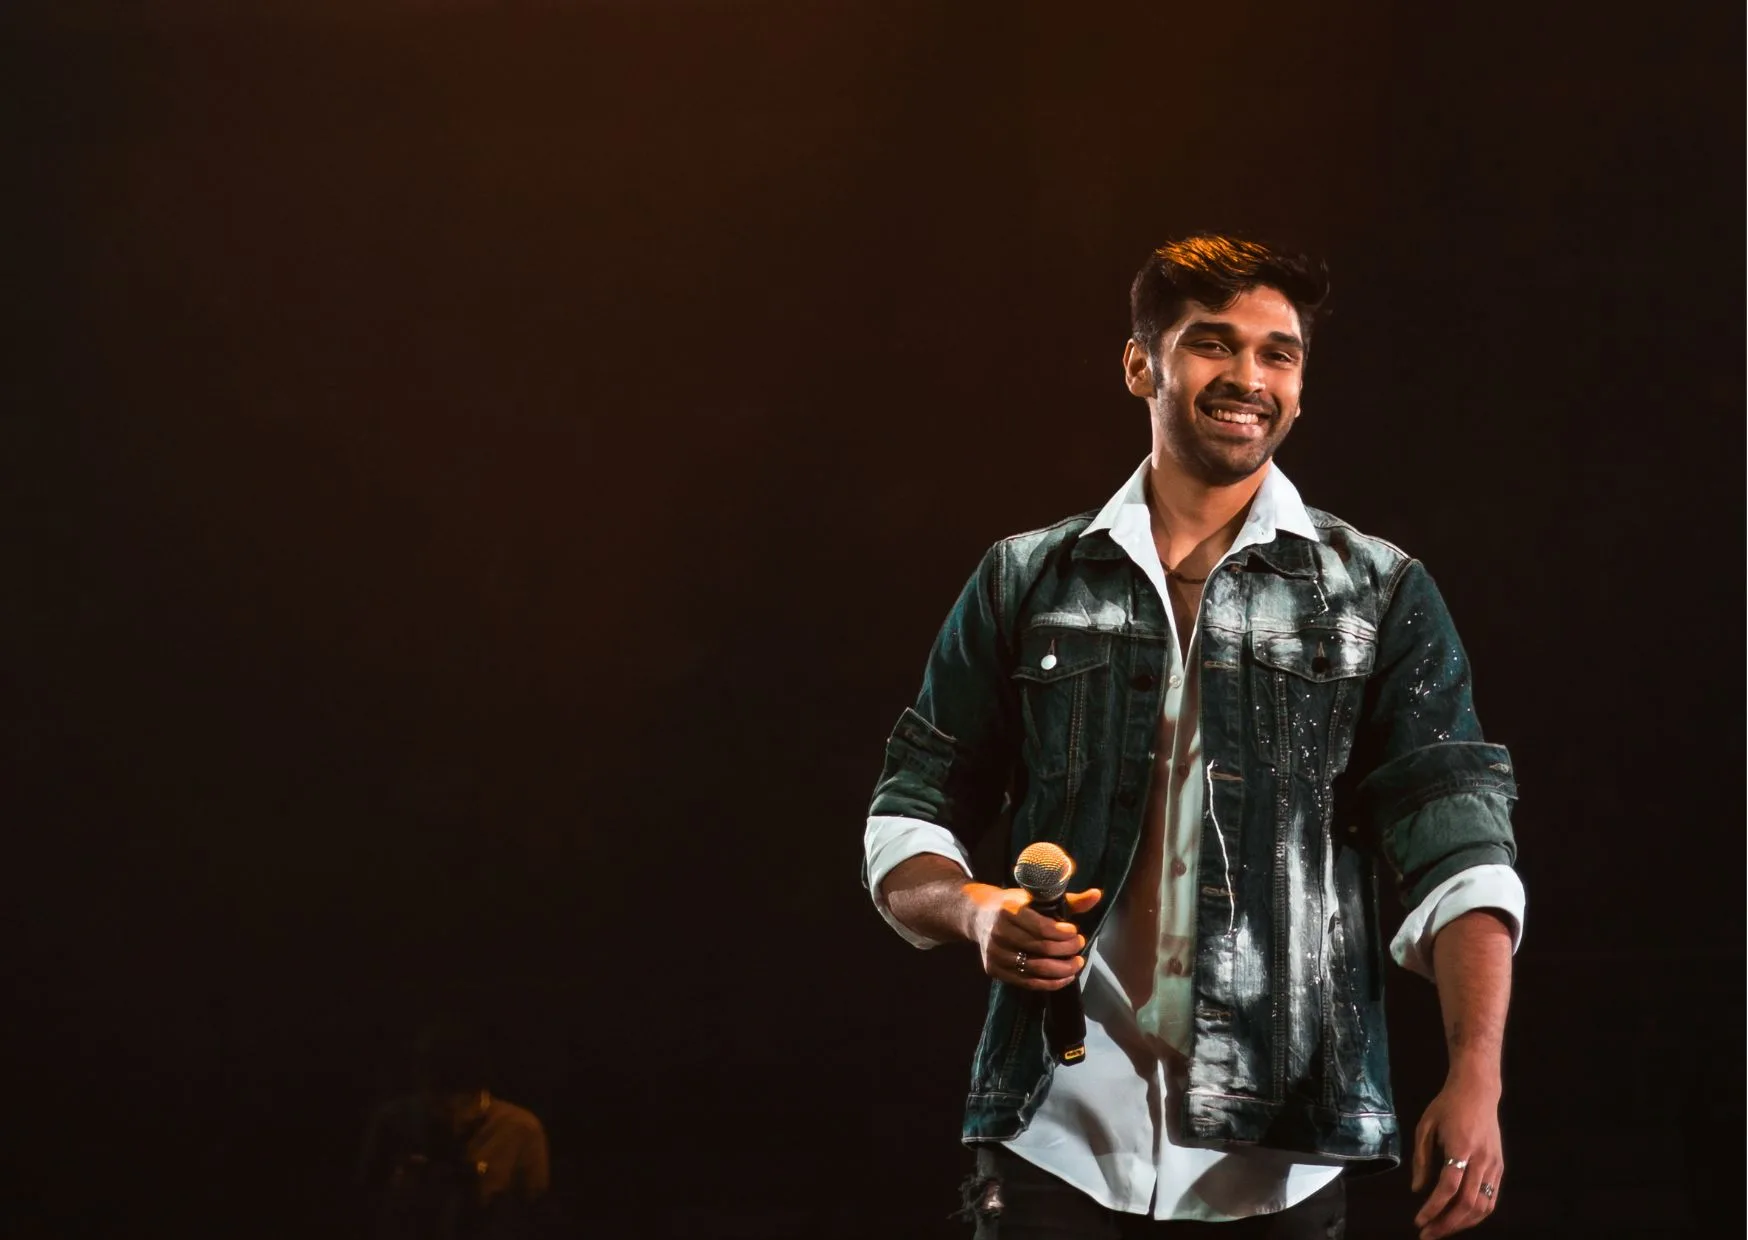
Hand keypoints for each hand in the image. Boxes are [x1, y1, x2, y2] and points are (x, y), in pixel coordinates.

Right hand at [967, 885, 1101, 990]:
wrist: (978, 915)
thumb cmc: (1014, 904)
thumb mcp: (1036, 897)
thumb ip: (1068, 899)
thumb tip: (1097, 895)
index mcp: (1008, 910)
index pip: (1041, 927)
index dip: (1062, 933)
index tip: (1075, 932)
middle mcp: (999, 932)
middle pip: (1040, 948)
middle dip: (1066, 949)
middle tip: (1080, 945)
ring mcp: (995, 953)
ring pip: (1035, 969)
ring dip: (1062, 969)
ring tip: (1077, 963)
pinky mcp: (994, 969)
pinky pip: (1026, 982)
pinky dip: (1050, 983)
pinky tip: (1065, 977)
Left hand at [1410, 1076, 1503, 1238]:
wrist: (1478, 1091)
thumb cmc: (1448, 1106)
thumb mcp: (1426, 1126)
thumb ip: (1421, 1159)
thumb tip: (1417, 1190)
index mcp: (1461, 1147)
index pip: (1448, 1187)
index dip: (1434, 1208)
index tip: (1419, 1221)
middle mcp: (1482, 1159)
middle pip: (1467, 1203)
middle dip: (1447, 1223)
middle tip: (1428, 1234)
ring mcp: (1494, 1165)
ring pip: (1483, 1206)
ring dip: (1462, 1223)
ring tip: (1442, 1229)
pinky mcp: (1500, 1168)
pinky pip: (1492, 1199)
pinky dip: (1477, 1214)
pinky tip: (1460, 1219)